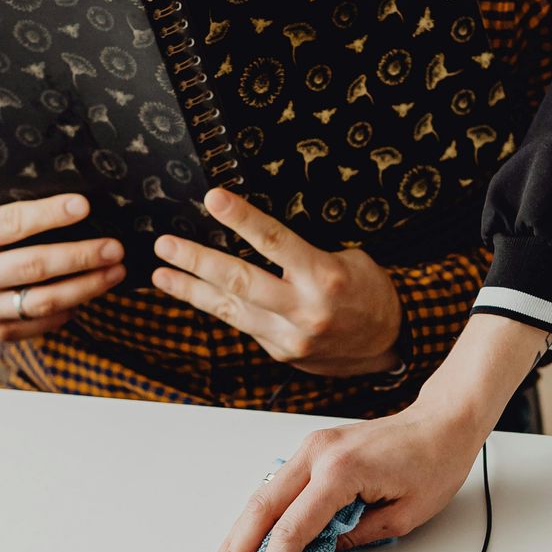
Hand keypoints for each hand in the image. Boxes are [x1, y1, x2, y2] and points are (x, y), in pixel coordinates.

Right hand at [0, 194, 123, 342]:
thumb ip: (6, 209)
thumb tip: (69, 199)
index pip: (10, 224)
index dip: (49, 215)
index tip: (84, 206)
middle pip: (33, 266)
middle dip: (80, 256)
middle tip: (114, 247)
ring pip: (42, 301)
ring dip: (86, 287)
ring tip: (115, 271)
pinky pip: (41, 324)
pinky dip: (69, 309)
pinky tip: (89, 293)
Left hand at [151, 188, 402, 376]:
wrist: (389, 342)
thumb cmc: (368, 292)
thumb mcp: (346, 260)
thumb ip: (300, 257)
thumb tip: (257, 239)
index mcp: (323, 277)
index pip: (274, 241)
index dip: (241, 218)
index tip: (213, 199)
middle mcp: (304, 310)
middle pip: (241, 282)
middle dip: (198, 262)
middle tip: (166, 245)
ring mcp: (290, 336)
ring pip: (231, 310)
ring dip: (192, 290)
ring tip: (162, 273)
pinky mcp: (282, 352)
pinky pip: (243, 325)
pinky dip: (218, 307)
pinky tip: (195, 293)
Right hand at [201, 314, 547, 551]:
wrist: (442, 421)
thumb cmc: (434, 464)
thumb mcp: (403, 516)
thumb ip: (355, 538)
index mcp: (341, 471)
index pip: (292, 531)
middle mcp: (316, 454)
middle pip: (261, 510)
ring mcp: (310, 448)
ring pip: (260, 496)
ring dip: (237, 535)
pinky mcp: (311, 449)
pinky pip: (274, 486)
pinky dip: (254, 516)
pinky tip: (241, 539)